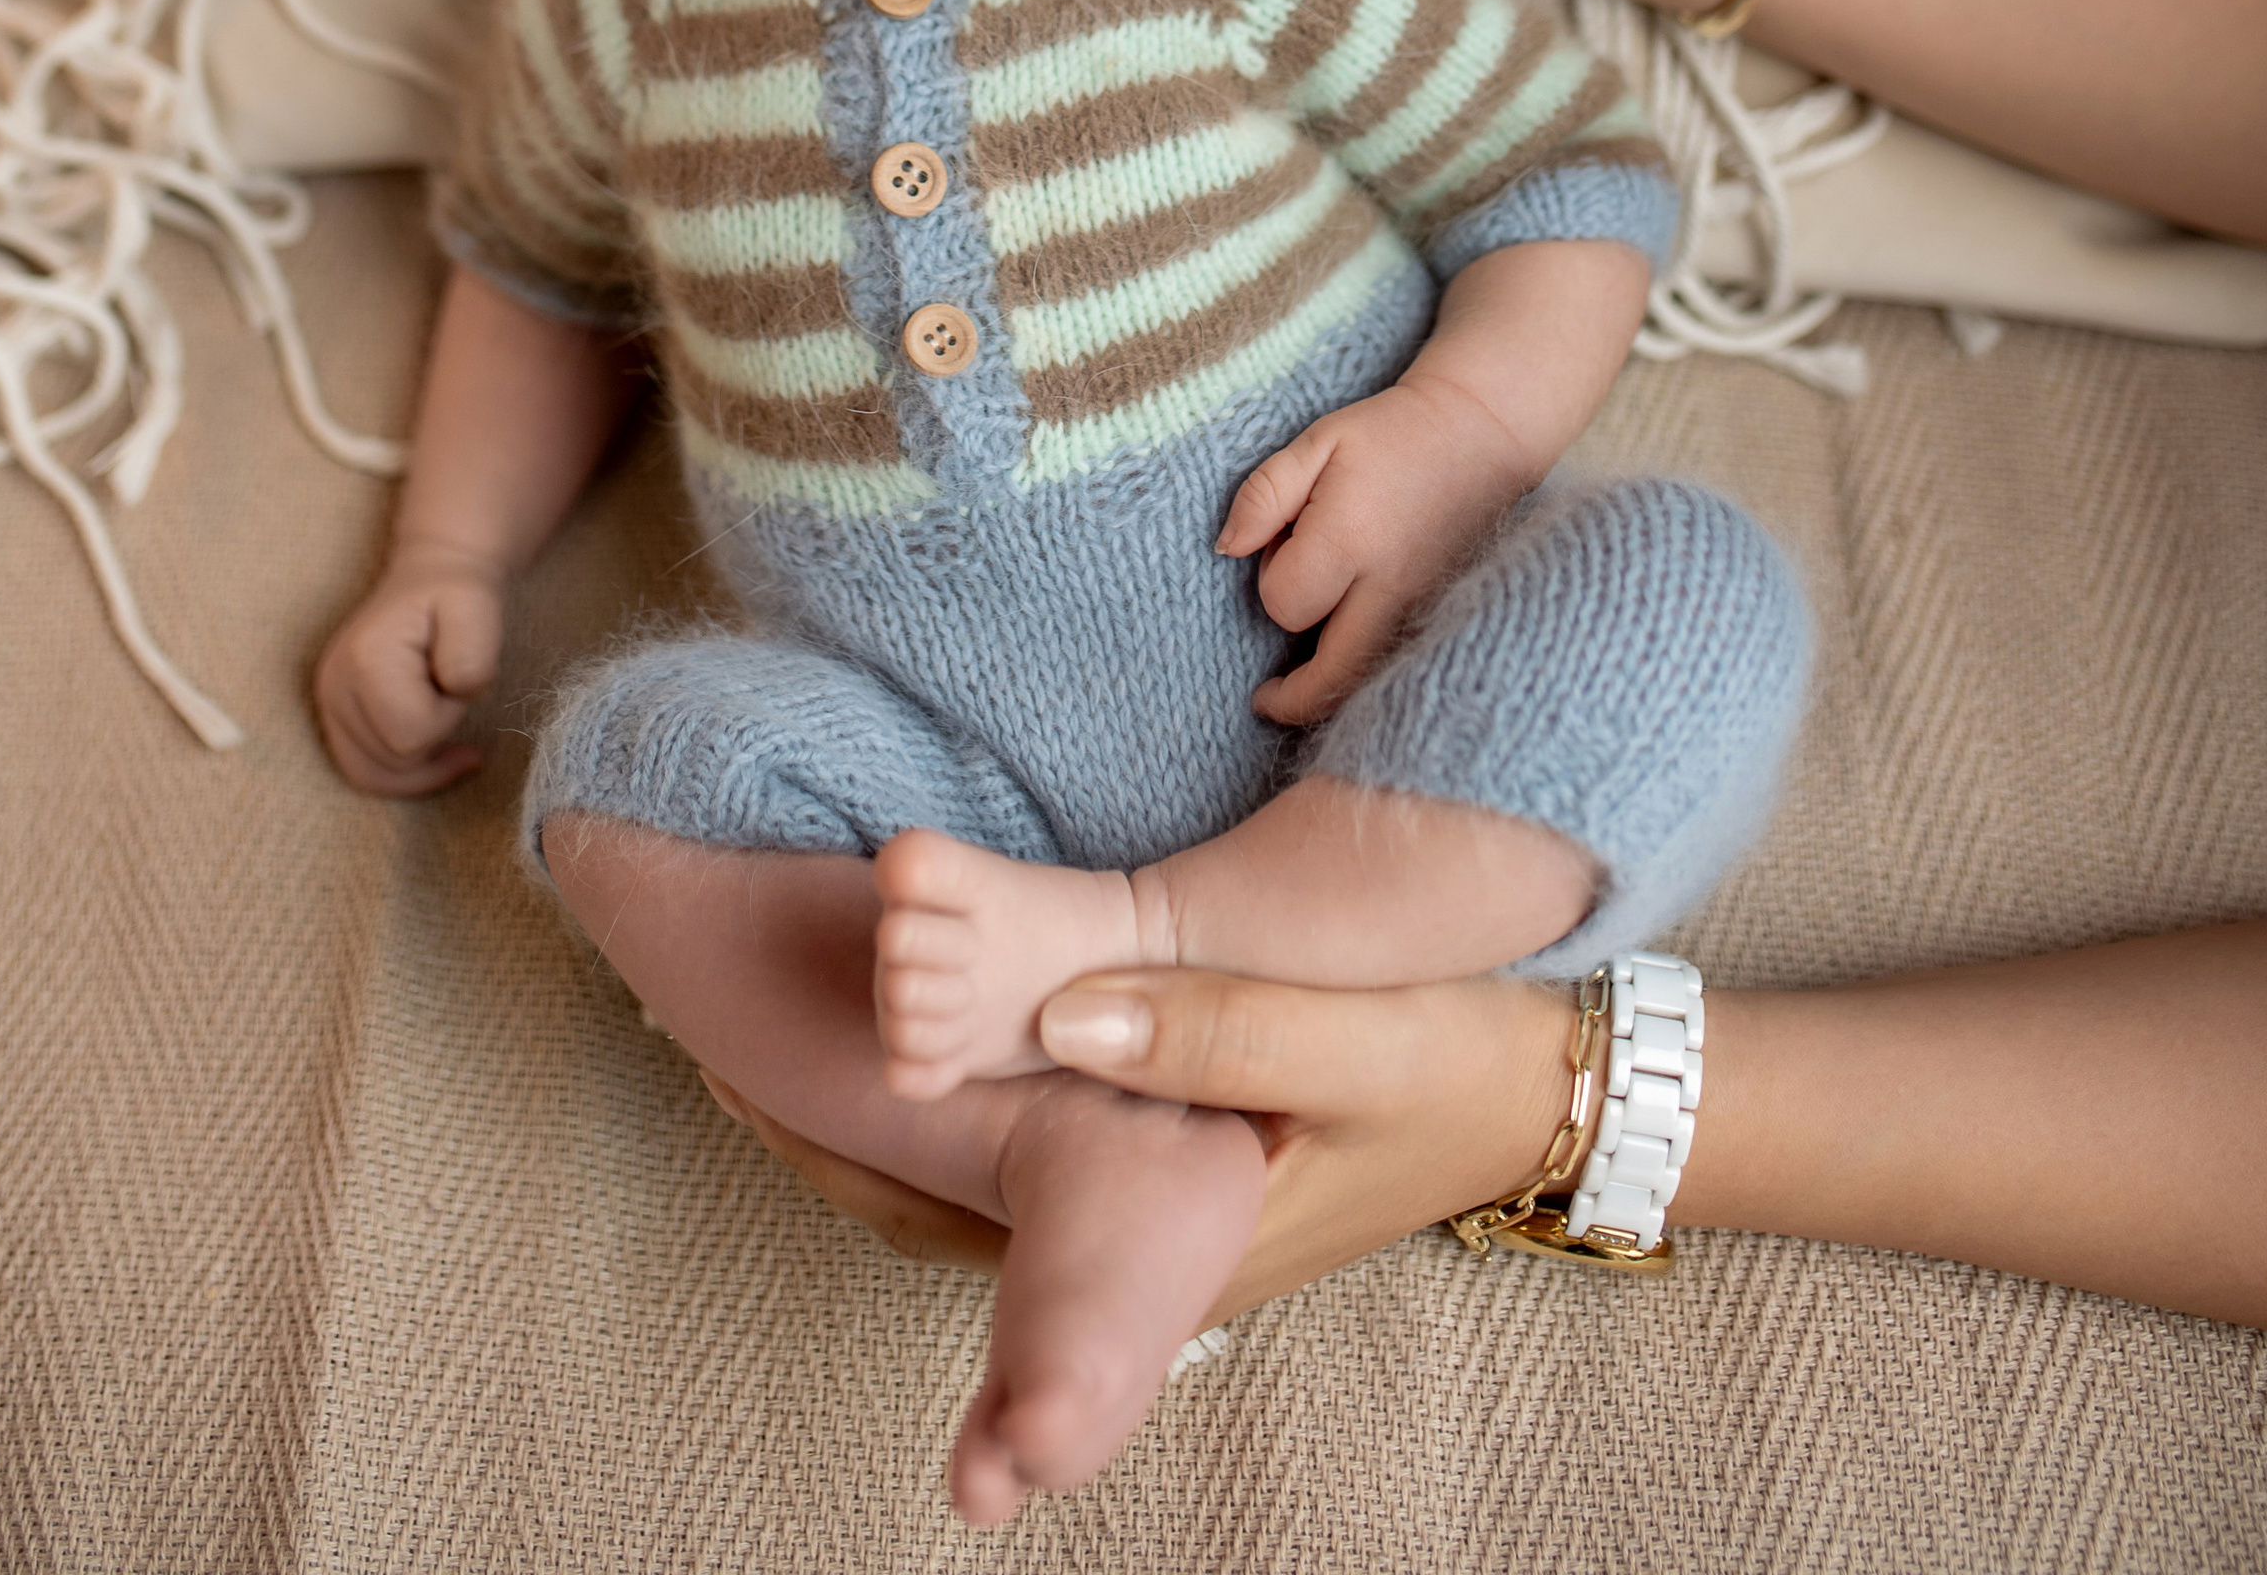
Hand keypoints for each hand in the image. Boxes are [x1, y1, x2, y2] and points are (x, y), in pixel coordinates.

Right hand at [313, 545, 505, 794]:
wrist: (434, 576)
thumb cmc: (458, 595)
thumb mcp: (479, 609)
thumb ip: (472, 656)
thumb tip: (454, 694)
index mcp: (365, 660)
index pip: (411, 737)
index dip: (447, 717)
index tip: (457, 679)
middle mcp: (334, 685)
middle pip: (391, 763)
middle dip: (433, 738)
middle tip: (448, 691)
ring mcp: (327, 702)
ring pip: (371, 776)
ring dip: (418, 759)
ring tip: (444, 722)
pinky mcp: (334, 714)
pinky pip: (362, 771)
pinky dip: (400, 772)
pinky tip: (434, 754)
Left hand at [703, 970, 1575, 1322]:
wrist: (1555, 1085)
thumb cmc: (1462, 1068)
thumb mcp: (1351, 1040)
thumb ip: (1212, 1028)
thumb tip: (1057, 1011)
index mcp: (1185, 1242)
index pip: (992, 1256)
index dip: (880, 1210)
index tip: (773, 1143)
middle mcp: (1157, 1241)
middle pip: (953, 1215)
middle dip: (833, 1134)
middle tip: (711, 1038)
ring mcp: (1163, 1201)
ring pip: (984, 1180)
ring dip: (887, 1110)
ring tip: (775, 1015)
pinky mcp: (1175, 1145)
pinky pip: (1034, 1139)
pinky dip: (959, 1088)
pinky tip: (921, 1020)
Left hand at [1219, 370, 1528, 726]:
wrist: (1480, 434)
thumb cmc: (1390, 435)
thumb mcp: (1315, 443)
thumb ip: (1263, 495)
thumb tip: (1226, 549)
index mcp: (1350, 540)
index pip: (1284, 604)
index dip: (1273, 581)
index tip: (1284, 546)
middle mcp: (1389, 589)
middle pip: (1329, 678)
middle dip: (1292, 695)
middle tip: (1265, 699)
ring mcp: (1423, 609)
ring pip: (1366, 683)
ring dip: (1329, 689)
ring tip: (1299, 689)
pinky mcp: (1442, 616)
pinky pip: (1394, 668)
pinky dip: (1364, 678)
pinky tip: (1346, 667)